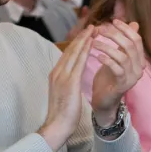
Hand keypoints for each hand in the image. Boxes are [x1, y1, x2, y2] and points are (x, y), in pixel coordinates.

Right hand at [38, 26, 94, 151]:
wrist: (56, 125)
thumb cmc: (61, 113)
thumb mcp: (63, 94)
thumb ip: (67, 83)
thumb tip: (71, 79)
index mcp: (56, 74)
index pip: (67, 55)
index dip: (77, 44)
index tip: (86, 35)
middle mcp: (57, 72)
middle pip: (70, 50)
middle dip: (81, 37)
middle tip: (91, 26)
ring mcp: (62, 76)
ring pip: (74, 52)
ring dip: (85, 39)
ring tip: (94, 29)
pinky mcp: (69, 81)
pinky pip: (79, 62)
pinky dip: (86, 50)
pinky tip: (93, 43)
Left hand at [90, 20, 145, 124]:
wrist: (104, 100)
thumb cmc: (108, 77)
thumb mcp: (116, 56)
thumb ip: (123, 42)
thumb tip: (134, 23)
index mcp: (139, 59)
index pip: (136, 39)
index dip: (126, 29)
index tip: (113, 21)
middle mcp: (139, 68)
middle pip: (130, 45)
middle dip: (114, 35)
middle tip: (100, 30)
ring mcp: (132, 77)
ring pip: (123, 56)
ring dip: (107, 47)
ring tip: (94, 43)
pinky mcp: (123, 85)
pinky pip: (117, 69)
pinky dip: (107, 60)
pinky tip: (97, 56)